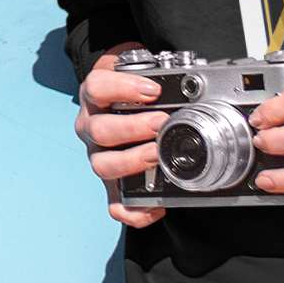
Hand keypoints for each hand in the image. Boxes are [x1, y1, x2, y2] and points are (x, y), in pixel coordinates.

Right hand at [75, 43, 168, 226]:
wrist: (116, 102)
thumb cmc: (131, 89)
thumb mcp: (136, 71)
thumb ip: (154, 71)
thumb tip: (192, 73)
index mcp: (95, 97)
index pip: (97, 88)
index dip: (123, 88)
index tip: (152, 91)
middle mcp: (91, 126)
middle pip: (100, 130)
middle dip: (134, 128)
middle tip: (161, 123)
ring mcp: (98, 156)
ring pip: (103, 165)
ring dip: (133, 161)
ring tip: (157, 154)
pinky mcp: (110, 184)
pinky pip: (114, 205)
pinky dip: (135, 211)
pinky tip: (157, 205)